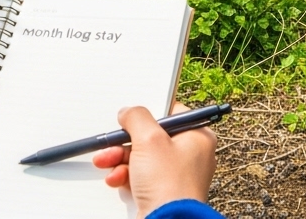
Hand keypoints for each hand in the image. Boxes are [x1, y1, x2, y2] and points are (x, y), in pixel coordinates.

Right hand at [92, 103, 216, 217]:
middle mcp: (191, 155)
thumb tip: (129, 112)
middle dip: (126, 141)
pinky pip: (141, 177)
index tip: (132, 116)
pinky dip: (126, 176)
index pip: (172, 113)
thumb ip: (137, 117)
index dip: (149, 113)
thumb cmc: (168, 184)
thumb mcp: (150, 139)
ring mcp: (177, 176)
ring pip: (143, 158)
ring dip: (121, 159)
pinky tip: (117, 180)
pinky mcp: (164, 193)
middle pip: (153, 137)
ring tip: (107, 163)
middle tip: (112, 143)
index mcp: (198, 137)